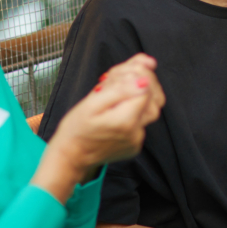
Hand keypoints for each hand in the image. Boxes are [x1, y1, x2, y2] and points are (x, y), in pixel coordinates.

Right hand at [34, 54, 164, 201]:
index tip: (118, 71)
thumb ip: (119, 89)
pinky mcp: (135, 143)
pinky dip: (135, 106)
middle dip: (143, 79)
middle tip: (120, 75)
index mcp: (125, 120)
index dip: (136, 72)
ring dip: (142, 91)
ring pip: (152, 107)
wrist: (71, 156)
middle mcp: (136, 132)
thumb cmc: (76, 128)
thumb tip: (143, 79)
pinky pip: (143, 119)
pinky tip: (118, 103)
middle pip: (155, 96)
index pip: (145, 86)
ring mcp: (137, 139)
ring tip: (120, 86)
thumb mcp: (91, 104)